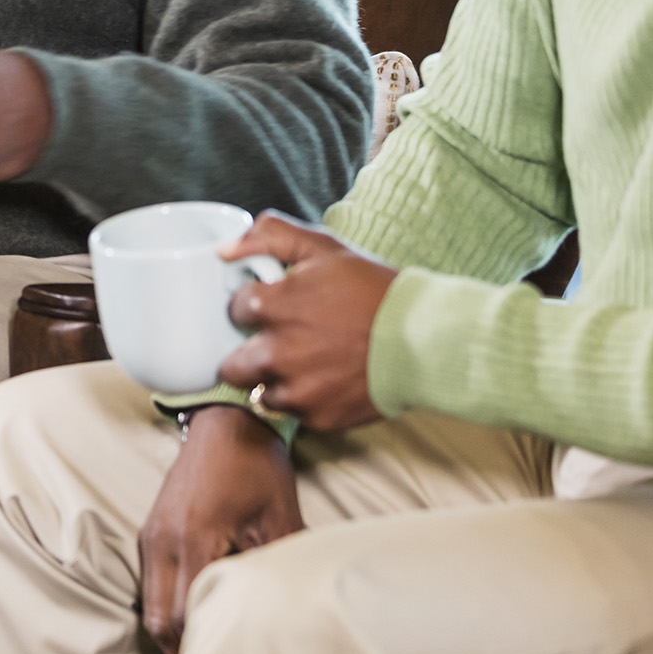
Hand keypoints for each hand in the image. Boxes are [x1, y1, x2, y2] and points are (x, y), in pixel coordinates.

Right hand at [138, 405, 302, 653]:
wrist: (226, 420)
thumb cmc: (257, 466)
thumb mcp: (280, 517)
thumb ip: (278, 566)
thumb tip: (288, 613)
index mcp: (194, 537)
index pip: (189, 613)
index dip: (204, 648)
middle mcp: (163, 540)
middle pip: (159, 619)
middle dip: (182, 651)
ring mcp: (152, 534)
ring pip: (151, 605)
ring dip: (173, 631)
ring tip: (204, 653)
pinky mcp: (151, 530)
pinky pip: (152, 583)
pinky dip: (168, 607)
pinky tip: (195, 616)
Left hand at [216, 212, 397, 431]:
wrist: (427, 340)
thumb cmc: (374, 290)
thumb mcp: (325, 247)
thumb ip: (270, 236)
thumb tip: (224, 250)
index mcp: (272, 307)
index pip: (235, 309)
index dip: (255, 307)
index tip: (277, 307)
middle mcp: (276, 353)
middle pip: (232, 363)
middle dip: (250, 352)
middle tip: (283, 342)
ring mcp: (296, 390)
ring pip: (259, 391)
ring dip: (273, 380)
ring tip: (306, 364)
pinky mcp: (316, 417)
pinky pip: (292, 412)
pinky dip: (303, 400)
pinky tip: (326, 381)